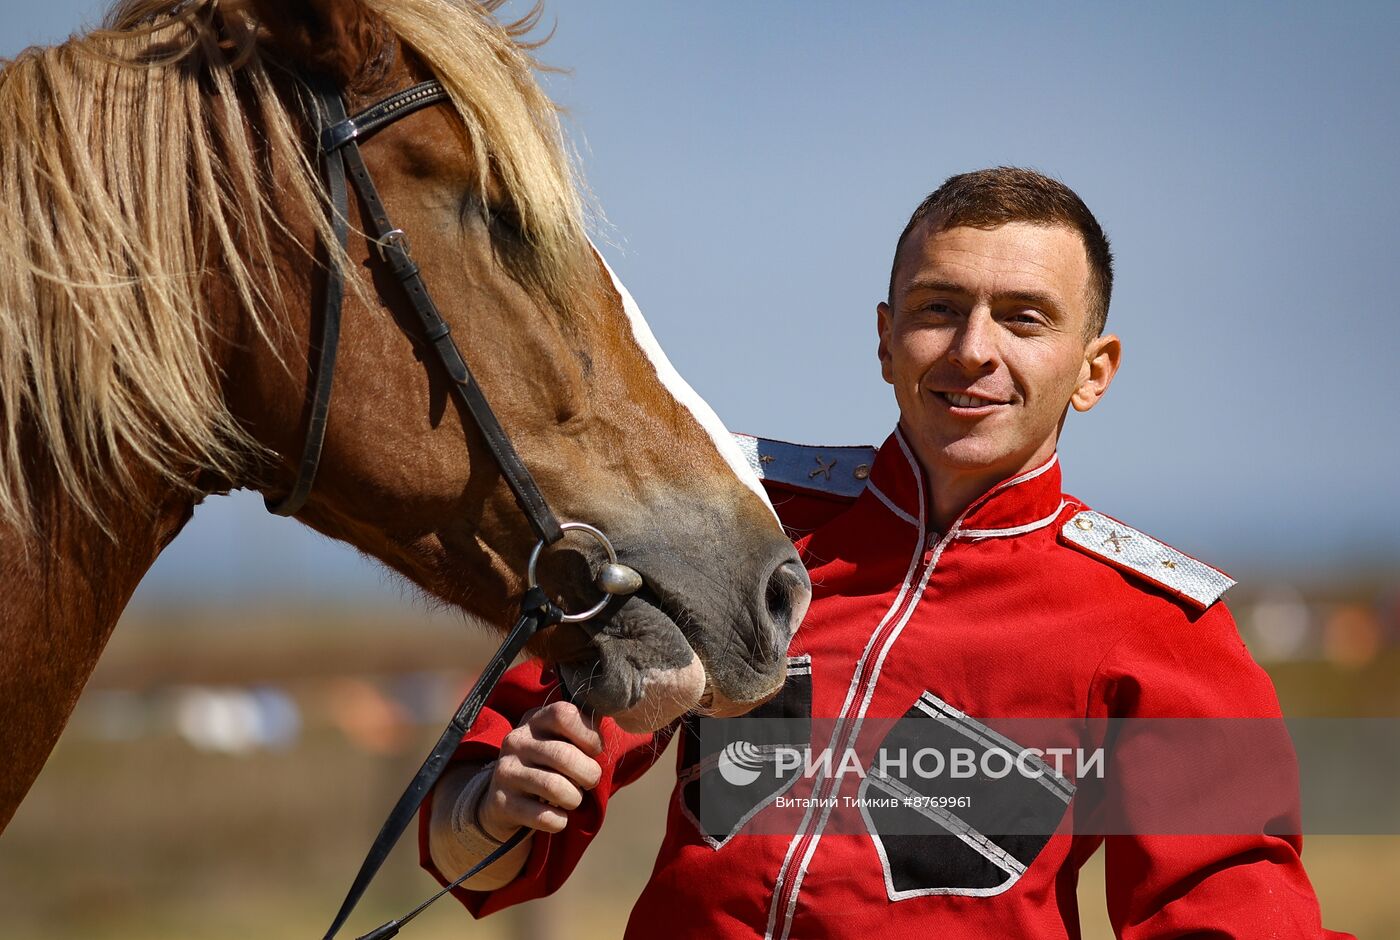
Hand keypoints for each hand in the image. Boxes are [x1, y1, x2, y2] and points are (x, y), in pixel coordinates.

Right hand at [477, 701, 603, 841]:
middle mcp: (516, 741)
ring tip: (572, 799)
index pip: (564, 714)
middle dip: (589, 774)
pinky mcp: (501, 803)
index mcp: (535, 720)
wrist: (504, 800)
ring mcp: (506, 771)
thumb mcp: (562, 741)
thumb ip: (587, 731)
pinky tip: (558, 817)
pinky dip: (559, 821)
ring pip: (555, 787)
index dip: (588, 735)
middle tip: (590, 781)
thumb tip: (623, 718)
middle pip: (564, 755)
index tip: (594, 750)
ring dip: (574, 799)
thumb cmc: (548, 767)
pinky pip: (543, 816)